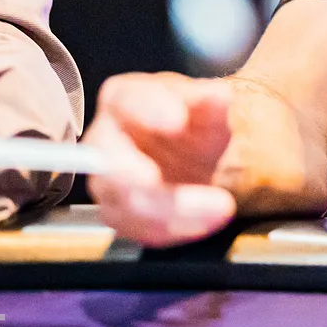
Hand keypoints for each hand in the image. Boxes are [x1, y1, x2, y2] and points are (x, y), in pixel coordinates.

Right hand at [84, 72, 237, 246]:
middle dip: (138, 175)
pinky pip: (139, 230)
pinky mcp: (121, 214)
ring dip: (173, 212)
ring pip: (126, 203)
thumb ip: (211, 101)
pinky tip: (207, 220)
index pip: (125, 101)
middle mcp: (106, 140)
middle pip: (110, 161)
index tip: (176, 120)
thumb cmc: (191, 122)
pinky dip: (175, 229)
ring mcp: (109, 181)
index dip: (148, 111)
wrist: (194, 154)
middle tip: (161, 180)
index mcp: (124, 100)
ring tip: (220, 206)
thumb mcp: (207, 106)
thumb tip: (217, 96)